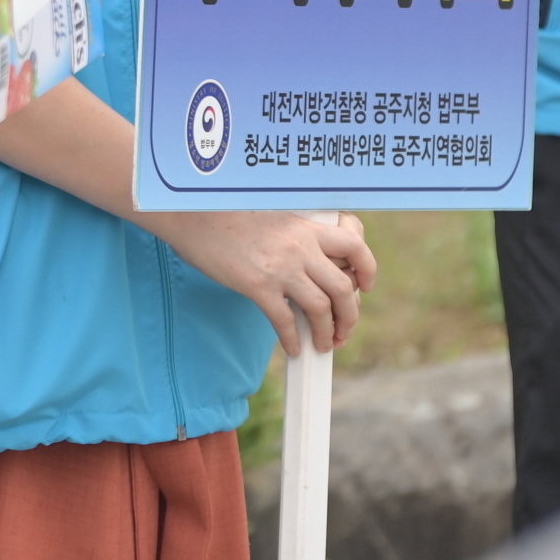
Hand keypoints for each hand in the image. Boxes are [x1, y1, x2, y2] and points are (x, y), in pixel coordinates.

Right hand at [143, 209, 374, 354]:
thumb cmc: (225, 212)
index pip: (355, 243)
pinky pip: (286, 321)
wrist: (191, 212)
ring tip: (324, 345)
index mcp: (306, 225)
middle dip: (350, 315)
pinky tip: (293, 348)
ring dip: (328, 332)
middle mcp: (300, 245)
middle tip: (344, 329)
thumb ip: (293, 235)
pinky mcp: (258, 285)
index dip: (367, 269)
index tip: (363, 287)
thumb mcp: (271, 214)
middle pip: (344, 287)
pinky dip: (294, 340)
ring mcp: (281, 266)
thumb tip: (307, 264)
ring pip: (323, 308)